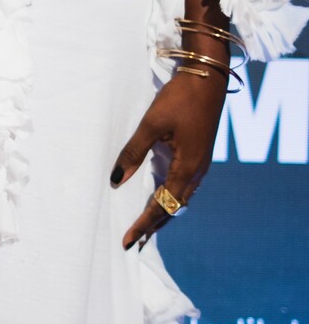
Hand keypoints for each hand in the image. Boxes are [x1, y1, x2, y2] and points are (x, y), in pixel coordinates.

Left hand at [111, 68, 227, 248]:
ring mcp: (199, 166)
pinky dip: (169, 198)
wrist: (207, 82)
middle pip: (173, 209)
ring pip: (179, 199)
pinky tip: (160, 199)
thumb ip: (134, 151)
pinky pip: (182, 186)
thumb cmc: (179, 100)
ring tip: (144, 227)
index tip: (128, 241)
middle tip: (133, 241)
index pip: (162, 206)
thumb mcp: (152, 124)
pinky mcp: (197, 156)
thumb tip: (116, 180)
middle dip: (153, 225)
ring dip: (162, 214)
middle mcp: (196, 173)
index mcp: (187, 170)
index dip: (144, 224)